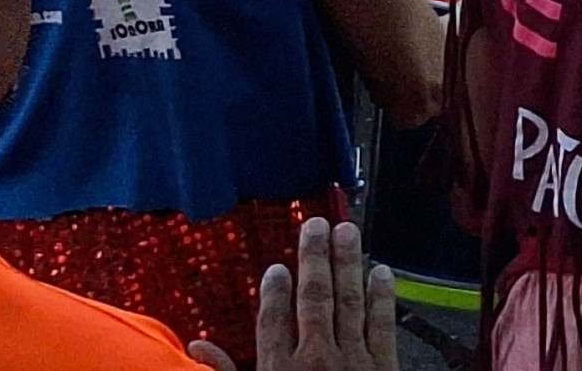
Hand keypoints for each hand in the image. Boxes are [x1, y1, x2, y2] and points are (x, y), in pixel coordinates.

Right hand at [184, 217, 394, 370]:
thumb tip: (196, 348)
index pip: (274, 321)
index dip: (274, 292)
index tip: (276, 267)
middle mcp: (317, 359)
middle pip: (314, 299)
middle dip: (314, 259)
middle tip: (316, 225)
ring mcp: (353, 360)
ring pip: (349, 302)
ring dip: (348, 264)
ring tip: (347, 231)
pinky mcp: (384, 366)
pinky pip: (382, 324)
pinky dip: (382, 296)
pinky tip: (381, 271)